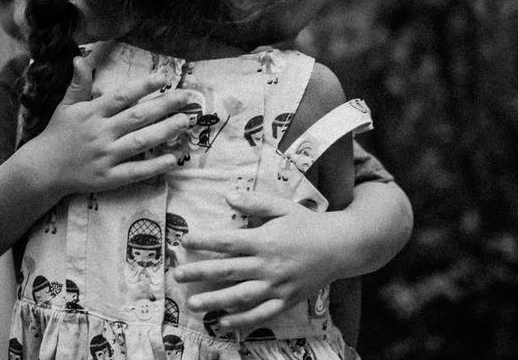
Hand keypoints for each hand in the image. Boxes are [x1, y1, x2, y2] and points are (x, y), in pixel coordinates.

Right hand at [21, 56, 195, 195]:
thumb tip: (79, 58)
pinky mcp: (108, 178)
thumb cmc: (57, 134)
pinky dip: (154, 166)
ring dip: (165, 132)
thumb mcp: (65, 106)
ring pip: (140, 142)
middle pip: (138, 117)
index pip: (122, 97)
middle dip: (164, 105)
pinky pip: (135, 171)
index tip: (164, 77)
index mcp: (92, 113)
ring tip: (185, 122)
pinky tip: (173, 159)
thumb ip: (78, 84)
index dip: (143, 86)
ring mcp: (105, 157)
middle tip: (188, 97)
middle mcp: (101, 133)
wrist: (42, 170)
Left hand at [173, 190, 346, 330]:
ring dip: (215, 301)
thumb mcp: (283, 207)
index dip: (204, 241)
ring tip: (193, 304)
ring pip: (241, 296)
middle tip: (177, 276)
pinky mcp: (286, 300)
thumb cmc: (308, 224)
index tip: (184, 241)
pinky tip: (223, 322)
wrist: (341, 247)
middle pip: (228, 271)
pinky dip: (242, 320)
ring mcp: (278, 286)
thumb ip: (254, 202)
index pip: (228, 242)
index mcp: (265, 240)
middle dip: (200, 273)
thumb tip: (227, 196)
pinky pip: (261, 314)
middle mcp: (269, 265)